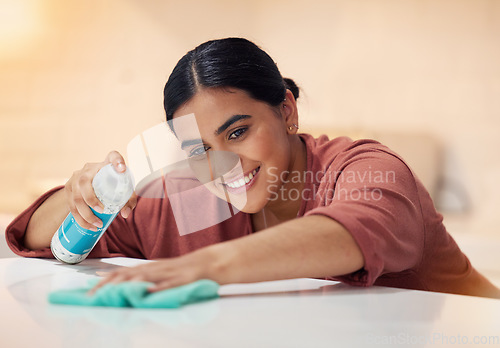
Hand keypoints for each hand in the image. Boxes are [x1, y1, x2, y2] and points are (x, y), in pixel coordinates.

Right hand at [64, 151, 137, 231]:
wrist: (95, 184)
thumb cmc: (113, 185)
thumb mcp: (123, 191)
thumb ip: (128, 201)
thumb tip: (124, 214)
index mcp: (106, 164)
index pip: (113, 156)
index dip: (117, 161)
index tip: (122, 169)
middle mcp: (89, 168)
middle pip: (84, 181)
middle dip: (91, 199)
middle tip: (102, 211)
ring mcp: (76, 178)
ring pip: (75, 197)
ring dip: (85, 214)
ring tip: (97, 225)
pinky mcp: (69, 189)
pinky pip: (71, 205)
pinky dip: (79, 218)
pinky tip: (88, 226)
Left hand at [89, 250, 213, 294]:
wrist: (205, 263)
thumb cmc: (178, 269)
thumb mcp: (156, 270)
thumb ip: (138, 274)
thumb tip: (115, 279)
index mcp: (147, 267)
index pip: (122, 272)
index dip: (104, 280)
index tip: (89, 290)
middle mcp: (154, 268)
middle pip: (128, 274)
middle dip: (110, 284)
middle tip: (95, 295)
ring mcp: (167, 273)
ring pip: (146, 277)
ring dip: (130, 284)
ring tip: (116, 292)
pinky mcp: (181, 279)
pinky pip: (169, 284)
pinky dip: (159, 287)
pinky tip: (150, 292)